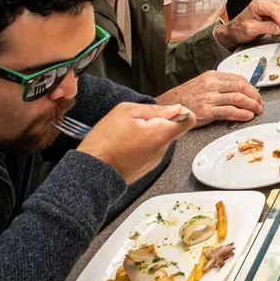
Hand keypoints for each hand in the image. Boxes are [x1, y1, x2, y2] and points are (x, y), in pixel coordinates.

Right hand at [76, 102, 194, 182]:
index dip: (181, 111)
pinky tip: (124, 145)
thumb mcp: (126, 112)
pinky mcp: (144, 168)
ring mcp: (154, 161)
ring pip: (159, 140)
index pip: (189, 119)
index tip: (168, 110)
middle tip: (136, 122)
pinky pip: (149, 151)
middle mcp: (162, 150)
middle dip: (158, 122)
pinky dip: (141, 145)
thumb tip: (174, 108)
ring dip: (148, 134)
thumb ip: (154, 109)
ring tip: (126, 135)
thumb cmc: (105, 143)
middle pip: (171, 129)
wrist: (90, 172)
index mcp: (162, 134)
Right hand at [157, 72, 262, 123]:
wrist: (168, 106)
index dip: (251, 87)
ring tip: (257, 110)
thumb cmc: (185, 96)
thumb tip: (237, 91)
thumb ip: (218, 85)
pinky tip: (247, 116)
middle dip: (254, 95)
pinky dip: (241, 114)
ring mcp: (209, 98)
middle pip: (241, 87)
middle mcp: (212, 84)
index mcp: (212, 76)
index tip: (256, 94)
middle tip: (260, 103)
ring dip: (251, 105)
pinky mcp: (206, 112)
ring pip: (237, 98)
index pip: (238, 78)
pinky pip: (229, 112)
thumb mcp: (202, 83)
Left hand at [215, 0, 279, 49]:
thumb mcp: (251, 30)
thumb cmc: (239, 29)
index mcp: (258, 4)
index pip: (275, 9)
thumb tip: (279, 28)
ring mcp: (270, 6)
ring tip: (279, 32)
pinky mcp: (273, 13)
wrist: (235, 32)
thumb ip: (266, 28)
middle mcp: (265, 2)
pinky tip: (278, 30)